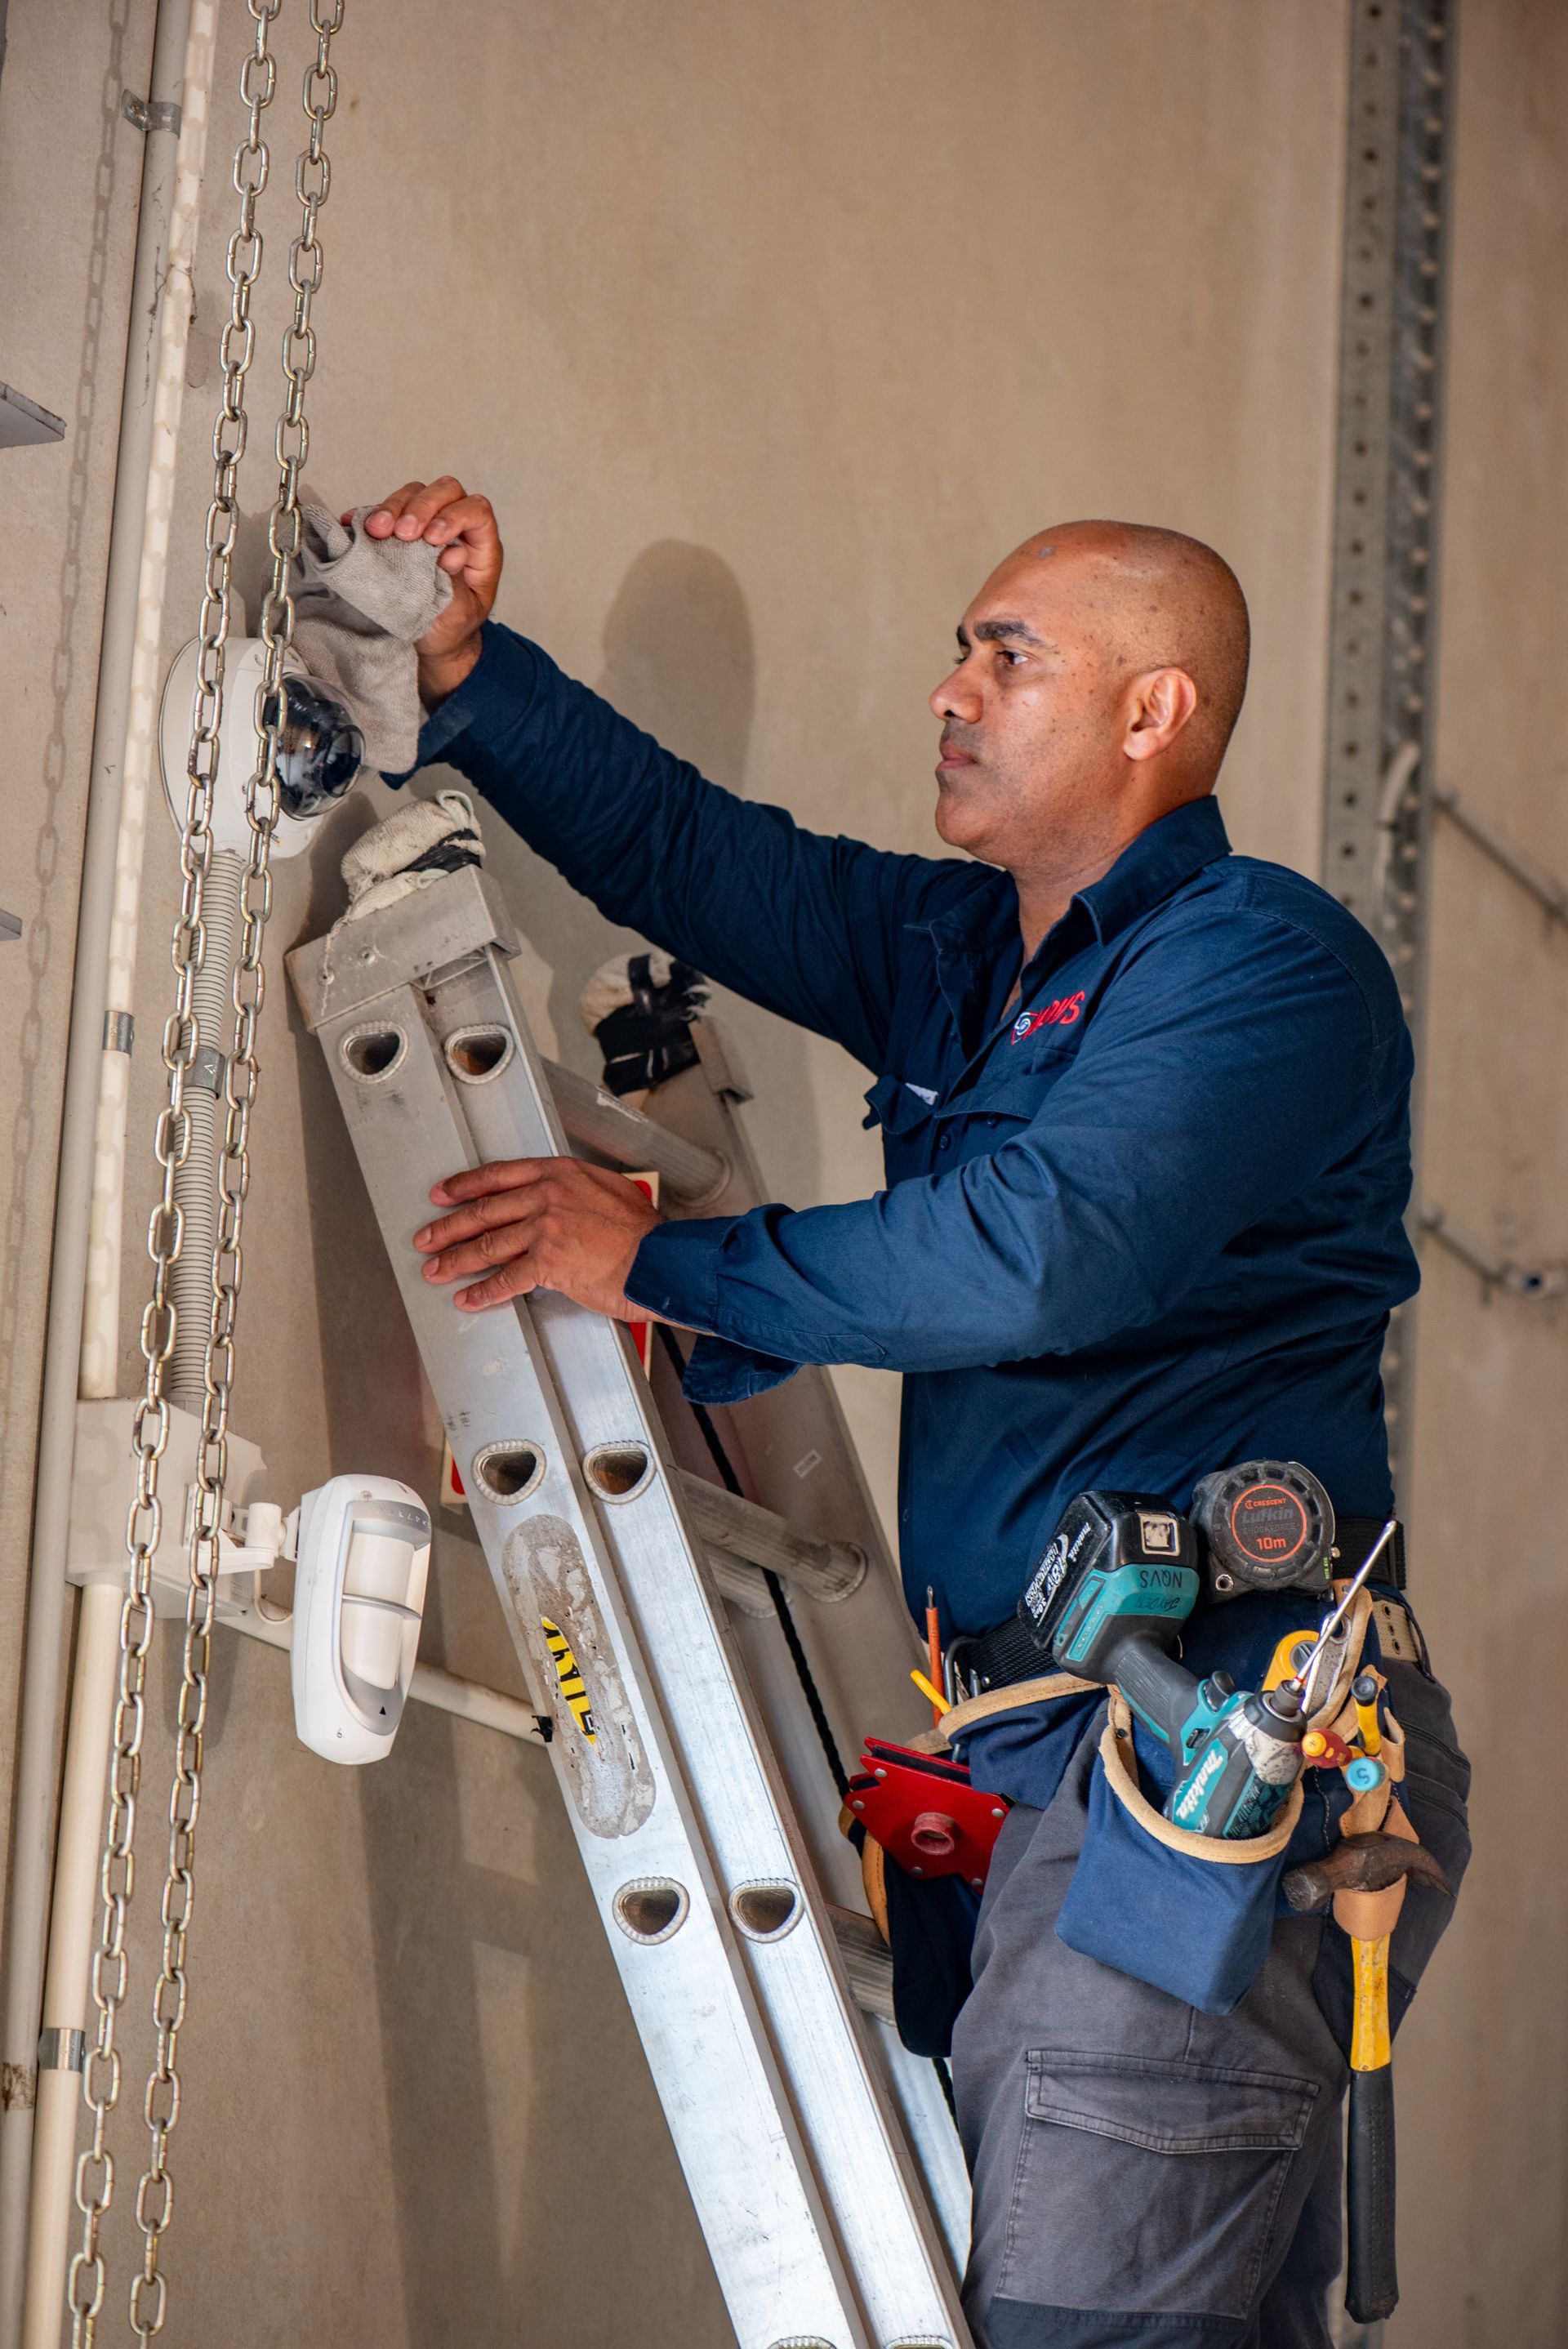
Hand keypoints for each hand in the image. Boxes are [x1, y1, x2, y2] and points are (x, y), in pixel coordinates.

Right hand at [357, 477, 502, 703]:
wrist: (431, 641)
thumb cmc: (452, 627)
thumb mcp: (459, 614)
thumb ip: (457, 584)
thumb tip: (455, 553)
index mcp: (481, 547)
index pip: (477, 511)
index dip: (455, 516)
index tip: (432, 538)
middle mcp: (457, 528)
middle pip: (446, 492)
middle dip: (421, 506)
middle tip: (401, 533)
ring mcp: (427, 524)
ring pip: (414, 494)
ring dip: (393, 507)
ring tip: (375, 531)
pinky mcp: (399, 530)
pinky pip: (386, 510)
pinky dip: (368, 515)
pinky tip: (352, 524)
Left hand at [413, 1156, 664, 1316]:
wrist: (661, 1259)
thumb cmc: (644, 1232)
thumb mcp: (610, 1191)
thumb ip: (577, 1191)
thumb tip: (561, 1200)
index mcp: (559, 1174)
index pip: (499, 1175)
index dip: (465, 1185)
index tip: (443, 1193)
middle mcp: (547, 1196)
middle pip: (485, 1211)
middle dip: (449, 1226)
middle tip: (427, 1237)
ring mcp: (546, 1228)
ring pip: (489, 1244)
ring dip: (456, 1259)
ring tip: (436, 1270)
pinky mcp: (549, 1263)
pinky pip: (506, 1279)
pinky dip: (483, 1291)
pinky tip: (468, 1297)